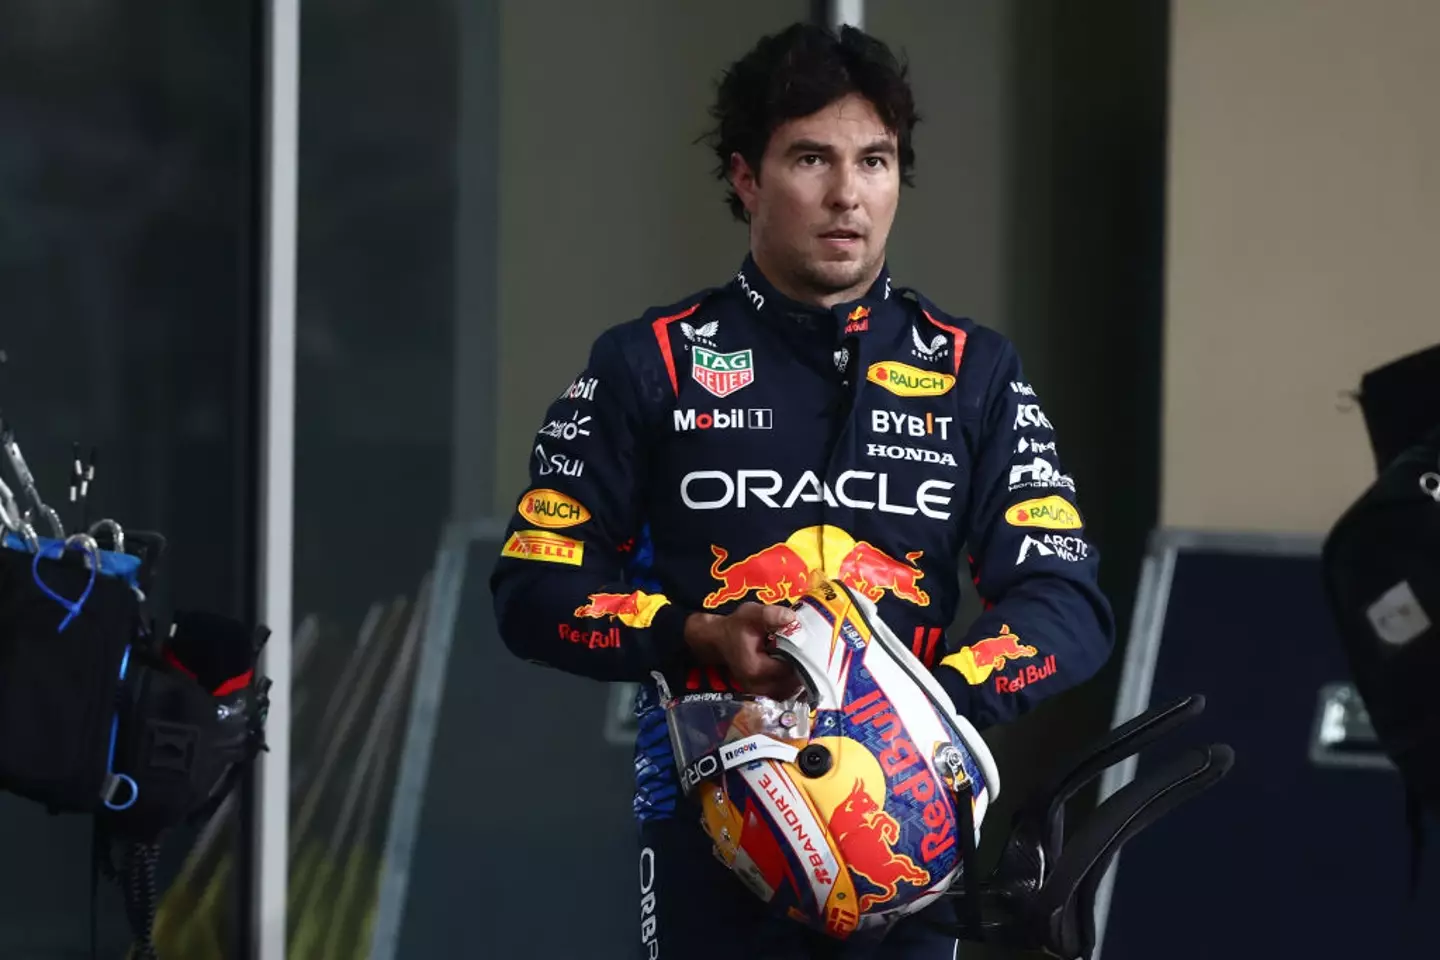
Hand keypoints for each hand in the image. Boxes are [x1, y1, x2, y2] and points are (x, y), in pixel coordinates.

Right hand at [684, 603, 801, 699]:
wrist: (718, 640)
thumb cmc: (735, 627)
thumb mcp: (751, 614)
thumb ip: (770, 614)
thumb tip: (793, 618)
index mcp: (755, 668)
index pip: (788, 669)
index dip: (802, 657)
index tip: (810, 645)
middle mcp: (756, 686)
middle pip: (791, 684)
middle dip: (803, 668)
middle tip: (811, 653)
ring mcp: (758, 692)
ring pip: (789, 691)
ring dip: (799, 677)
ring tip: (803, 659)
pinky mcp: (761, 693)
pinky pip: (783, 693)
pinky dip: (791, 682)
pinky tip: (794, 667)